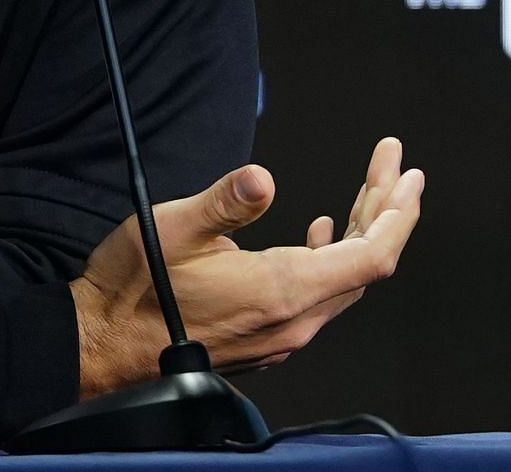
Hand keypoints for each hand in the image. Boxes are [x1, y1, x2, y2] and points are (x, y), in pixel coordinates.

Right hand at [69, 136, 423, 395]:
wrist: (104, 343)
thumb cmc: (133, 288)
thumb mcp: (171, 228)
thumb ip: (223, 203)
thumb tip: (262, 178)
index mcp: (281, 292)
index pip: (371, 256)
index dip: (397, 213)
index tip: (406, 174)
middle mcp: (292, 321)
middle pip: (365, 265)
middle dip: (384, 210)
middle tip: (392, 166)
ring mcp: (281, 334)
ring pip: (344, 281)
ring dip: (362, 232)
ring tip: (369, 191)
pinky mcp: (266, 336)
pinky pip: (320, 295)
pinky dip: (335, 256)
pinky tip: (323, 231)